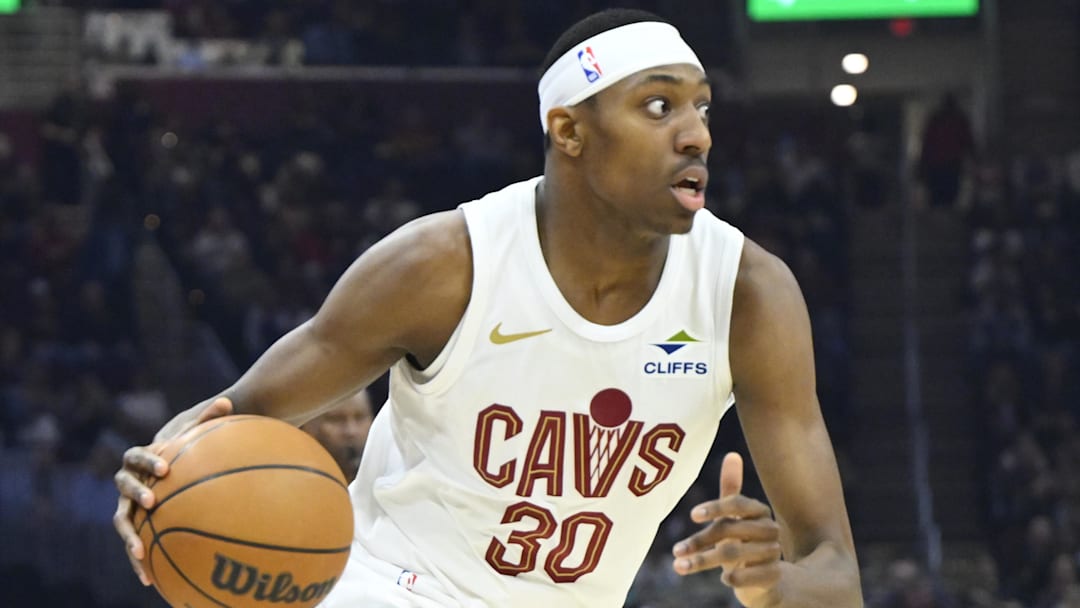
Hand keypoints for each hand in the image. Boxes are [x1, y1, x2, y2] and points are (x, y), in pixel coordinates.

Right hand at [112, 397, 232, 584]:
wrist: (166, 470)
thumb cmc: (183, 451)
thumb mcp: (194, 436)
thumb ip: (207, 419)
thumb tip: (228, 400)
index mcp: (140, 459)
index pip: (137, 457)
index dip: (148, 463)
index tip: (165, 469)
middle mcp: (127, 482)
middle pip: (124, 487)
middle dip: (136, 494)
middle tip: (152, 502)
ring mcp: (127, 505)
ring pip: (121, 521)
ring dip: (128, 537)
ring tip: (140, 553)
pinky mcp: (133, 527)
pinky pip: (133, 544)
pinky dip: (139, 561)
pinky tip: (148, 580)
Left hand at [672, 452, 781, 606]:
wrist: (766, 579)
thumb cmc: (744, 541)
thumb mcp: (734, 517)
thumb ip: (730, 489)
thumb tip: (732, 454)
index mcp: (759, 511)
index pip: (738, 503)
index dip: (715, 507)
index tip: (692, 515)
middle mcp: (769, 529)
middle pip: (730, 530)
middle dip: (699, 541)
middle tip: (676, 550)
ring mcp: (774, 552)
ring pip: (734, 553)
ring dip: (703, 561)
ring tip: (679, 566)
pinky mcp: (774, 575)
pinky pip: (750, 576)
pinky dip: (734, 578)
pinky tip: (724, 579)